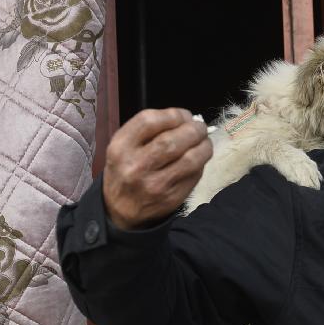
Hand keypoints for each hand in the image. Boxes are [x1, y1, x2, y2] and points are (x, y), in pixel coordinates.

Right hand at [103, 108, 211, 229]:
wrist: (120, 210)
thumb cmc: (125, 170)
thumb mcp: (123, 147)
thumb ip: (149, 131)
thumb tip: (186, 119)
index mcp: (121, 147)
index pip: (149, 121)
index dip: (173, 114)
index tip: (183, 115)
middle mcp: (136, 166)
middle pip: (173, 140)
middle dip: (193, 129)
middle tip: (199, 127)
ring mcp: (155, 185)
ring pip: (190, 159)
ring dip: (204, 146)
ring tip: (204, 141)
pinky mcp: (171, 198)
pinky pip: (194, 175)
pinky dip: (202, 162)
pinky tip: (199, 158)